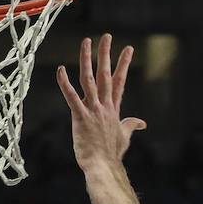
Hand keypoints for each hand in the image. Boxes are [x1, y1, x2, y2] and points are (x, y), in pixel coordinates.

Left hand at [57, 34, 146, 176]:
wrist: (104, 167)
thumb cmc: (112, 155)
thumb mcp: (124, 137)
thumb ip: (131, 126)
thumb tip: (141, 123)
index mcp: (113, 110)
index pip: (120, 82)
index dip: (124, 64)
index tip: (128, 49)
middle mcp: (104, 106)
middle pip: (106, 75)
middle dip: (106, 54)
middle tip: (107, 36)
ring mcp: (93, 111)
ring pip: (89, 80)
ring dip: (87, 59)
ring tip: (86, 41)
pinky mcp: (80, 117)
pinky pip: (71, 97)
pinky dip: (65, 83)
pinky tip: (61, 69)